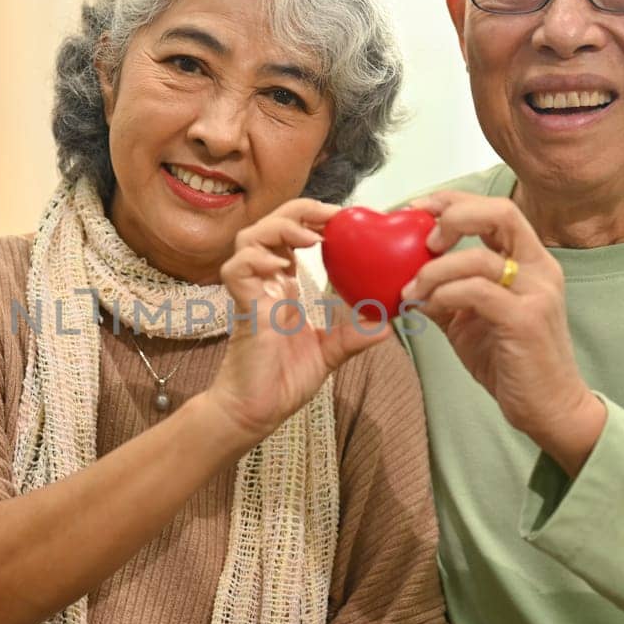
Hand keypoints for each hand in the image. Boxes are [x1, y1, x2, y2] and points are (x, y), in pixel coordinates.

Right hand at [208, 199, 389, 442]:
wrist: (256, 412)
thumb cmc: (281, 381)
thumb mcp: (329, 353)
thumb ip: (353, 335)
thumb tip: (387, 323)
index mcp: (283, 286)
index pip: (292, 235)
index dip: (313, 220)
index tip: (343, 219)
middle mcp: (264, 283)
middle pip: (270, 225)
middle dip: (300, 211)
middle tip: (332, 216)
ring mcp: (251, 293)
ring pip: (249, 238)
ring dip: (280, 228)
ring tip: (310, 238)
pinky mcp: (242, 308)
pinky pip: (236, 270)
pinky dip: (256, 259)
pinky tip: (280, 265)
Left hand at [402, 190, 605, 474]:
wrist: (549, 407)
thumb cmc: (511, 362)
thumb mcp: (469, 321)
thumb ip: (444, 296)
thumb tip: (406, 282)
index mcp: (528, 261)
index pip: (495, 210)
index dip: (453, 201)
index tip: (416, 208)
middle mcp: (539, 269)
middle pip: (499, 213)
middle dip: (453, 216)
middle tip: (422, 240)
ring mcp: (536, 293)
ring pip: (478, 258)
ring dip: (434, 270)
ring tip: (410, 292)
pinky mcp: (525, 320)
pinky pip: (477, 292)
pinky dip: (444, 294)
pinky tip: (428, 308)